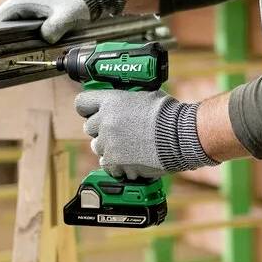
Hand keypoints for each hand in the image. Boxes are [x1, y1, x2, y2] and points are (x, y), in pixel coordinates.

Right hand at [0, 0, 125, 42]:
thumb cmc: (78, 3)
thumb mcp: (65, 20)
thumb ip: (51, 31)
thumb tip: (44, 39)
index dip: (0, 33)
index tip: (8, 46)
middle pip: (7, 21)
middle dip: (13, 34)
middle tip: (24, 47)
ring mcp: (31, 1)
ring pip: (18, 21)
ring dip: (24, 32)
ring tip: (35, 41)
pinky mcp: (39, 5)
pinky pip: (28, 19)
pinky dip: (32, 28)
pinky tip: (43, 35)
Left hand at [75, 89, 216, 179]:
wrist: (179, 136)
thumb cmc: (167, 115)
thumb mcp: (145, 96)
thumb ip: (127, 101)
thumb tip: (124, 102)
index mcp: (111, 101)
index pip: (82, 103)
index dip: (88, 108)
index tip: (92, 112)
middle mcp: (105, 121)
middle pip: (89, 127)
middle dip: (101, 129)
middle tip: (117, 131)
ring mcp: (108, 143)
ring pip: (97, 147)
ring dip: (109, 147)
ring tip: (127, 146)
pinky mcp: (114, 162)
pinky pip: (106, 164)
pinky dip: (116, 164)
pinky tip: (130, 158)